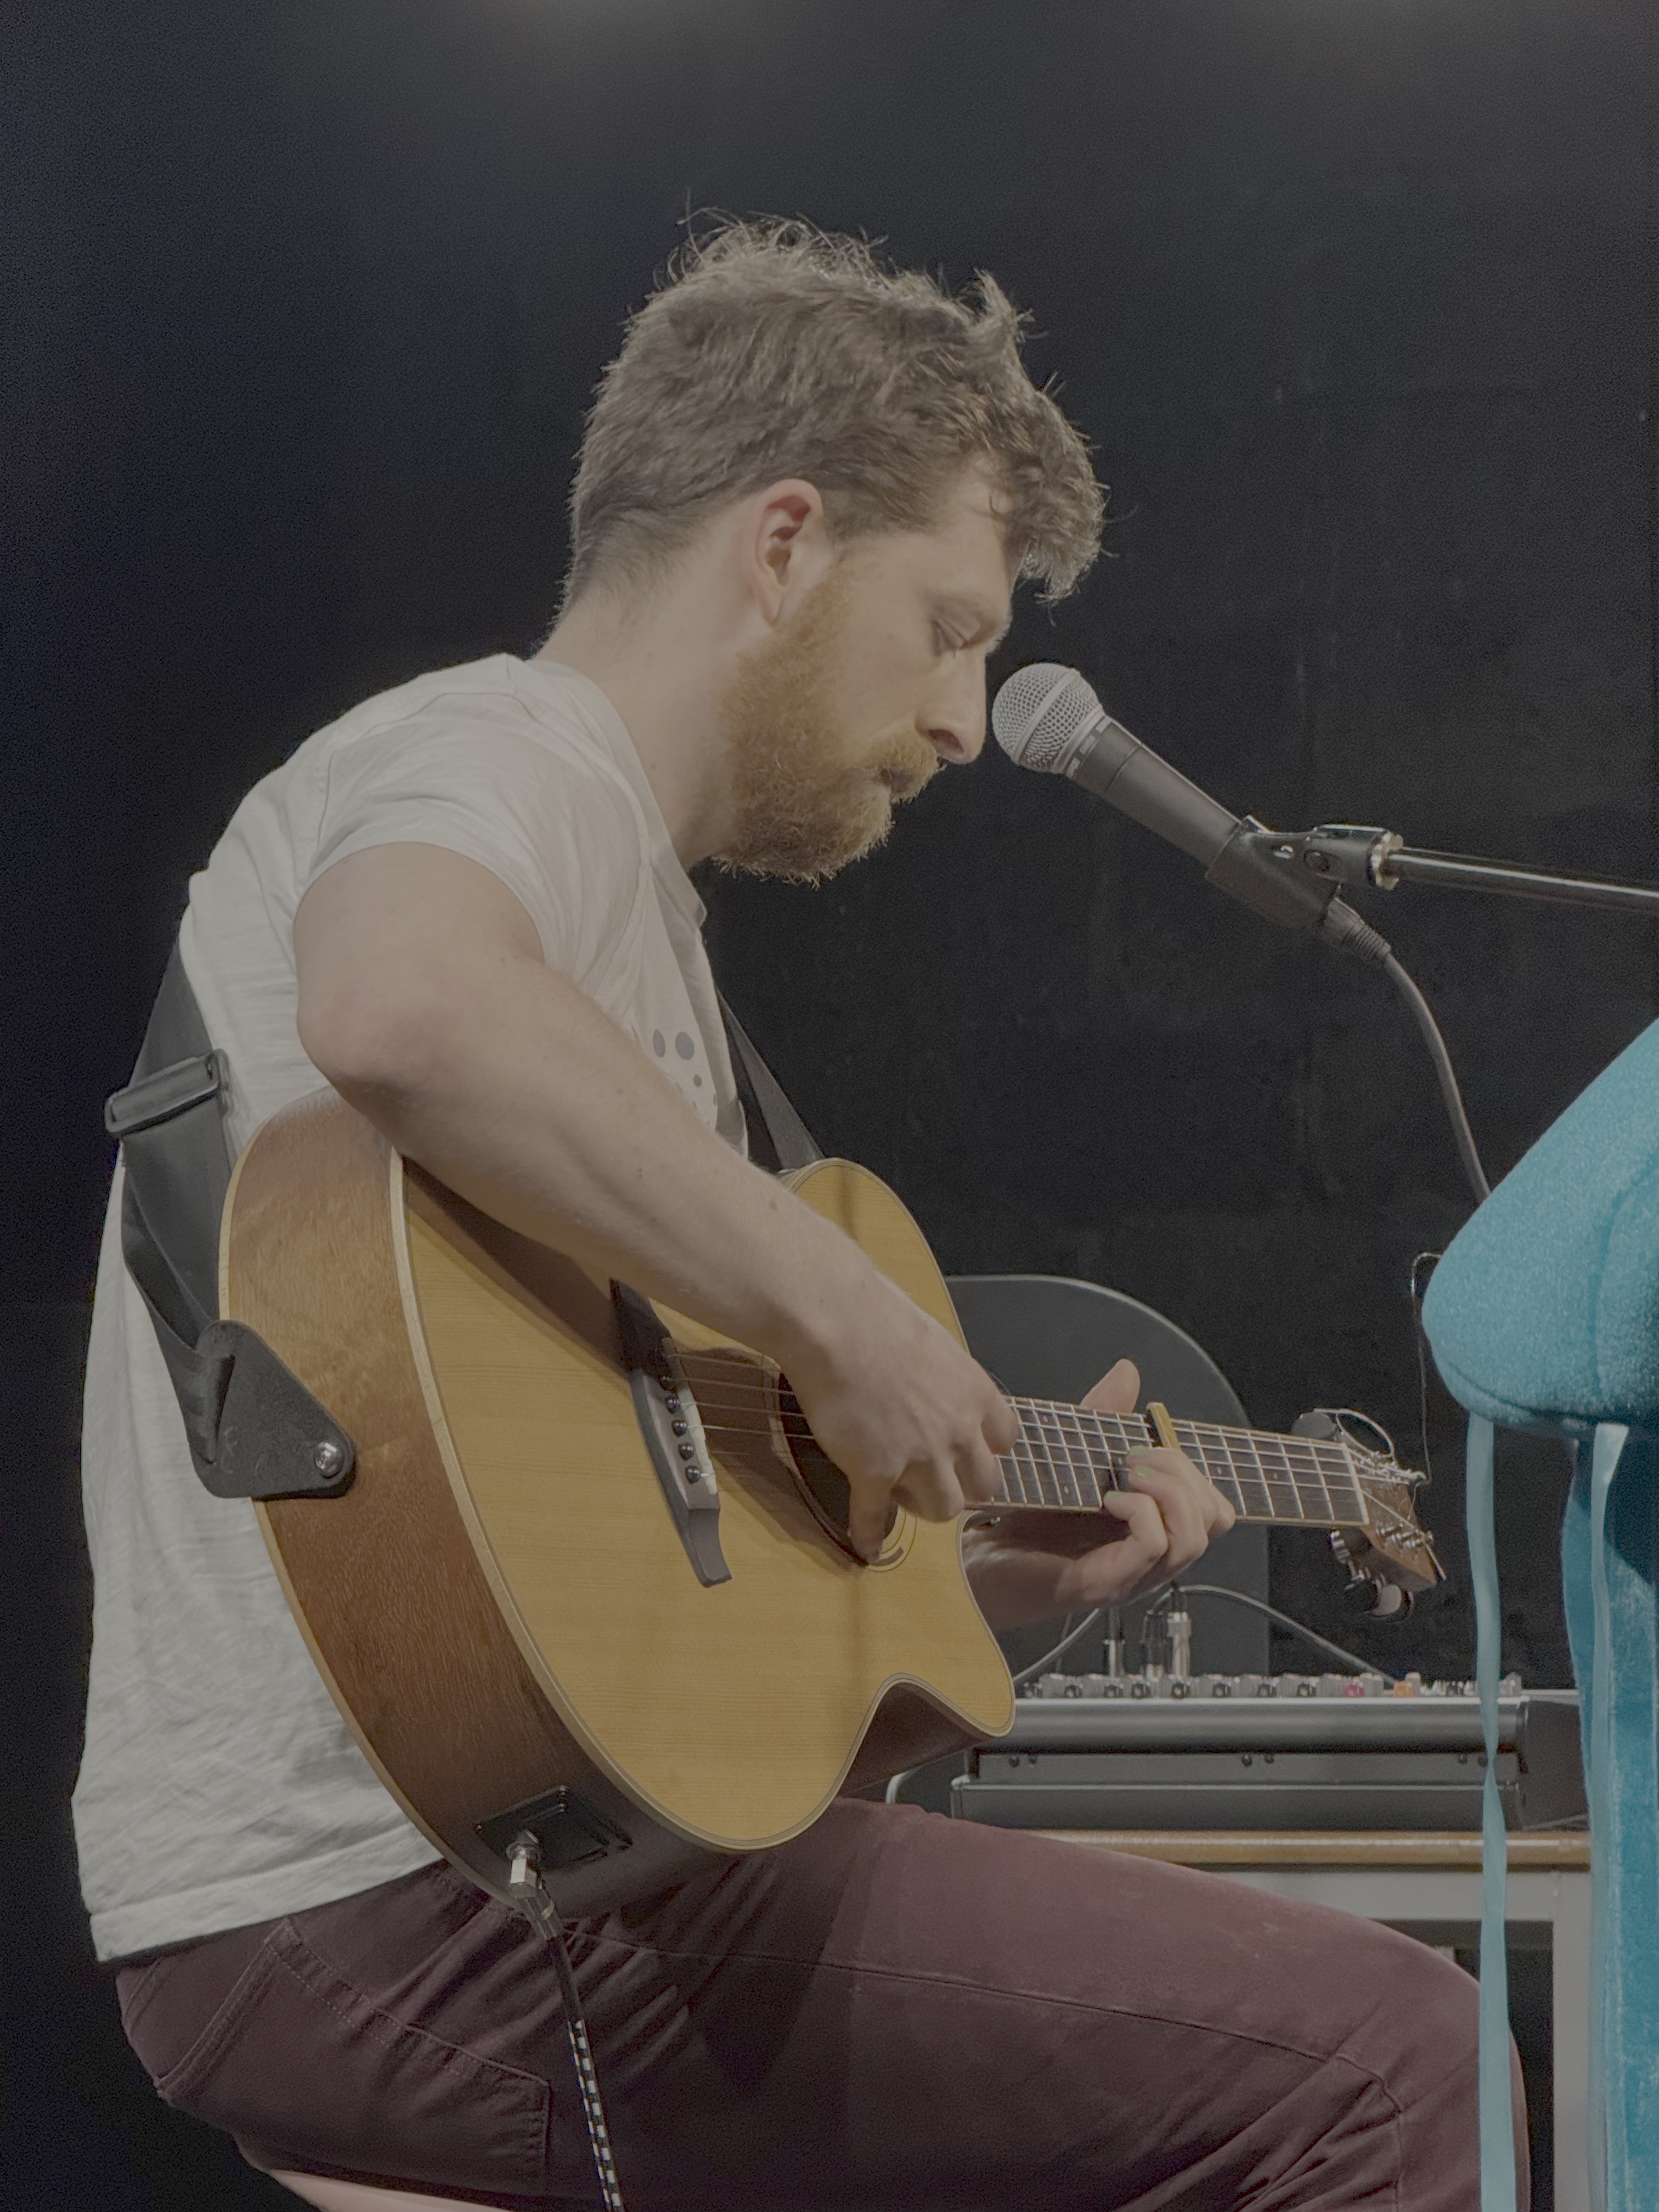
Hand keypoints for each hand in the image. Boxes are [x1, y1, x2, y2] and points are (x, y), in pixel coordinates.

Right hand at [782, 1270, 1017, 1559]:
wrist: (836, 1321)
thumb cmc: (877, 1314)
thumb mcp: (932, 1341)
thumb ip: (943, 1375)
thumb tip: (931, 1379)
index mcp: (975, 1393)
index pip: (1004, 1439)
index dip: (983, 1447)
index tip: (963, 1446)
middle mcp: (958, 1430)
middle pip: (984, 1484)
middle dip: (962, 1483)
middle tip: (934, 1475)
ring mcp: (919, 1456)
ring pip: (944, 1507)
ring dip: (925, 1505)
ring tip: (900, 1494)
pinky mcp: (876, 1472)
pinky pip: (876, 1517)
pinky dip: (870, 1533)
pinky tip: (866, 1544)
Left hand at [961, 1358, 1236, 1629]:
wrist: (976, 1563)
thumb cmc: (1021, 1519)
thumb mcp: (1071, 1459)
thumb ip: (1103, 1417)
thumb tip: (1127, 1373)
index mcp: (1151, 1532)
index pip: (1214, 1509)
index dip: (1195, 1470)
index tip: (1149, 1447)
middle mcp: (1150, 1560)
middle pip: (1214, 1517)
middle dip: (1183, 1472)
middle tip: (1134, 1459)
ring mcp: (1132, 1576)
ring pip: (1193, 1535)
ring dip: (1168, 1491)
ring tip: (1126, 1476)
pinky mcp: (1105, 1584)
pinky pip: (1156, 1546)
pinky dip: (1141, 1511)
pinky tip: (1109, 1500)